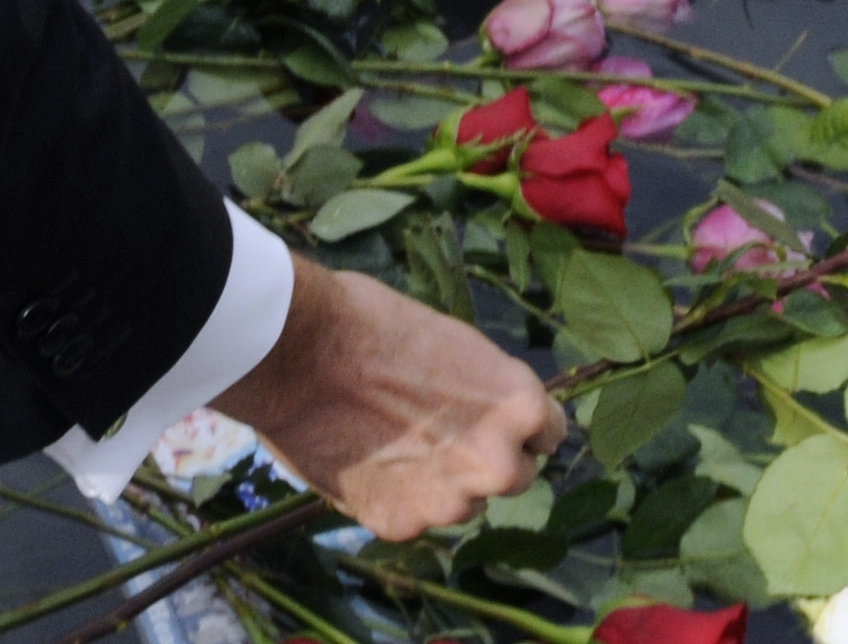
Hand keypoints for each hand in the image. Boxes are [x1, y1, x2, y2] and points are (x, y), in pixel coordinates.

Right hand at [213, 257, 562, 542]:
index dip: (517, 425)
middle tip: (439, 433)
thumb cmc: (373, 325)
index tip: (491, 419)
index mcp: (519, 406)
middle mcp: (497, 463)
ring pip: (462, 503)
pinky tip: (363, 460)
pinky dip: (393, 497)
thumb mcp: (452, 344)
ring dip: (442, 484)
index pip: (548, 434)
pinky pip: (411, 516)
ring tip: (392, 444)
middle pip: (514, 475)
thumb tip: (480, 410)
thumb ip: (480, 392)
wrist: (298, 352)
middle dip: (485, 458)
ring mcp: (449, 502)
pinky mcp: (400, 524)